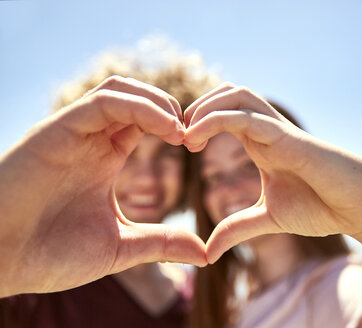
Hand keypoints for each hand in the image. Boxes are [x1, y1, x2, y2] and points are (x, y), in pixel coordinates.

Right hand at [0, 76, 205, 296]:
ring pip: (121, 90)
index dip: (177, 126)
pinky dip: (141, 107)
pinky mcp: (57, 128)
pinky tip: (168, 129)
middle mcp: (91, 139)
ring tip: (181, 131)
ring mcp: (74, 132)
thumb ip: (161, 242)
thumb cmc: (51, 254)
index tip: (198, 146)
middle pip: (137, 98)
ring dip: (159, 103)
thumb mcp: (120, 246)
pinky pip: (104, 101)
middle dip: (172, 110)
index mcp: (105, 157)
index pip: (146, 121)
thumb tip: (205, 253)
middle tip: (194, 136)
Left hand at [186, 83, 361, 327]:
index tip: (178, 143)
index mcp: (262, 144)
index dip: (198, 121)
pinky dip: (218, 120)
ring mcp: (280, 133)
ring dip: (205, 106)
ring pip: (238, 95)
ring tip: (186, 134)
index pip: (225, 113)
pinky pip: (249, 118)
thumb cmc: (323, 207)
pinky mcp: (291, 141)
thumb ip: (238, 228)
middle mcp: (269, 131)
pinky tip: (196, 138)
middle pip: (229, 93)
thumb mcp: (269, 219)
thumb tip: (207, 250)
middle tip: (178, 133)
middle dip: (198, 105)